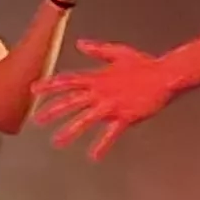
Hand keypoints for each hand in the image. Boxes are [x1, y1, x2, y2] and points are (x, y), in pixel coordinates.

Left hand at [40, 38, 187, 159]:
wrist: (165, 76)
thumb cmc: (144, 64)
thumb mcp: (118, 52)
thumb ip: (97, 50)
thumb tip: (80, 43)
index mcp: (97, 78)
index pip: (68, 81)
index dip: (50, 85)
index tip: (34, 89)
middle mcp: (100, 92)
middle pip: (71, 102)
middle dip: (53, 111)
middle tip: (37, 119)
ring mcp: (111, 105)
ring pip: (86, 119)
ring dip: (71, 131)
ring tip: (57, 142)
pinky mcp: (125, 116)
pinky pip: (111, 134)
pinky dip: (102, 145)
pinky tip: (93, 156)